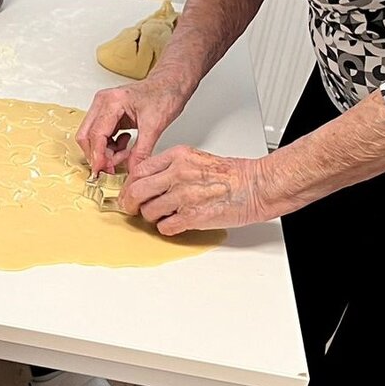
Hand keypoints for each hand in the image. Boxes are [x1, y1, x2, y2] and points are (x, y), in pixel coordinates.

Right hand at [75, 70, 194, 174]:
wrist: (171, 84)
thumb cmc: (164, 94)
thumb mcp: (155, 126)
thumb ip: (141, 151)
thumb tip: (132, 170)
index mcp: (112, 101)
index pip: (96, 134)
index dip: (98, 156)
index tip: (102, 171)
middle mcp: (103, 102)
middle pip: (87, 136)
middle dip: (98, 155)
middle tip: (113, 168)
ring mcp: (104, 108)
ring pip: (93, 137)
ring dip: (106, 152)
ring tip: (126, 154)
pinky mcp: (109, 115)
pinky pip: (102, 136)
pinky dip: (111, 146)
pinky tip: (126, 144)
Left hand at [121, 147, 273, 234]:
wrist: (256, 186)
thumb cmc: (232, 174)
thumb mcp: (195, 158)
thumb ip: (171, 167)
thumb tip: (150, 182)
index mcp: (177, 157)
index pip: (138, 171)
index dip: (128, 185)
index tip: (128, 192)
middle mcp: (177, 175)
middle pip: (136, 192)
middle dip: (130, 204)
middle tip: (131, 209)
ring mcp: (183, 196)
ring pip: (148, 212)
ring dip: (152, 217)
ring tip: (163, 216)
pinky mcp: (192, 216)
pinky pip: (165, 227)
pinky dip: (166, 228)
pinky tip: (175, 223)